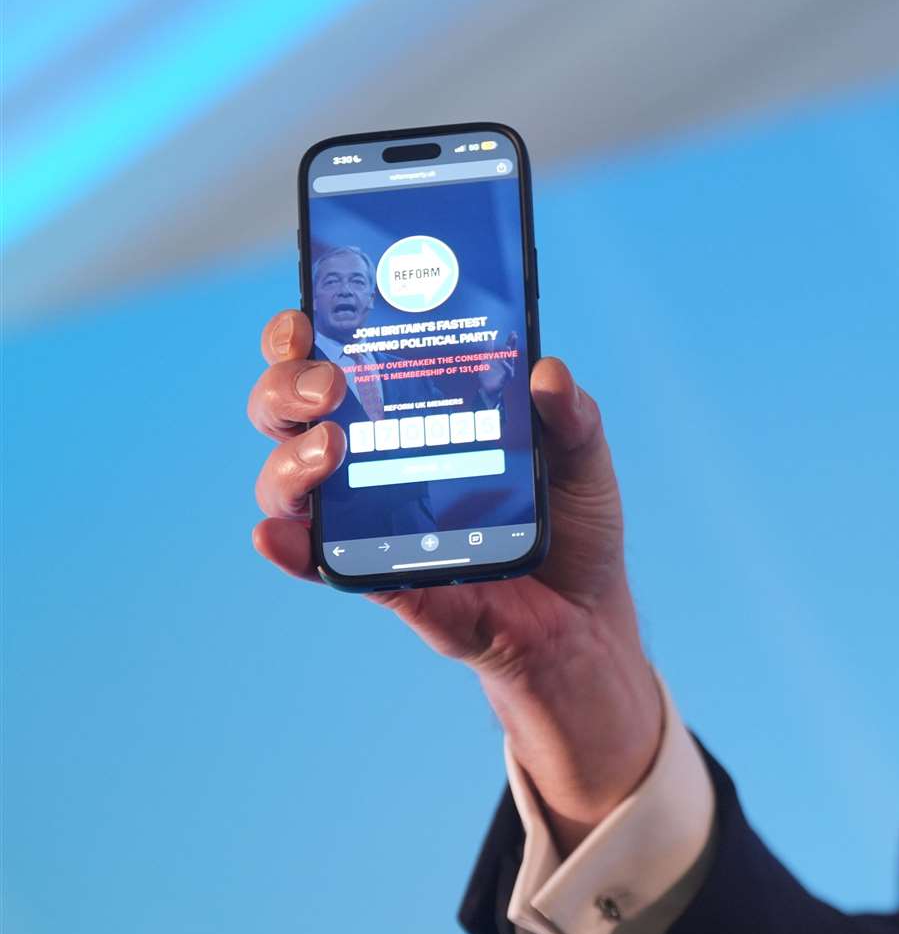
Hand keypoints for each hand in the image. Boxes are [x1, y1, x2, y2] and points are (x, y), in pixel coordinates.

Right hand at [247, 309, 661, 853]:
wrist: (585, 616)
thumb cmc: (570, 521)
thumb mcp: (584, 458)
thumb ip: (571, 415)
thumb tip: (547, 373)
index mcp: (412, 411)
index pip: (334, 359)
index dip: (302, 334)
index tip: (306, 318)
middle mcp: (375, 459)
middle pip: (290, 411)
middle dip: (288, 388)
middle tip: (332, 386)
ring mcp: (370, 520)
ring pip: (289, 483)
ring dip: (290, 461)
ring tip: (333, 452)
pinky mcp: (384, 579)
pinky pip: (323, 563)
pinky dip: (293, 548)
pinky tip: (279, 536)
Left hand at [478, 331, 518, 394]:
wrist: (486, 389)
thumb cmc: (488, 374)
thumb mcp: (486, 359)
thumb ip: (489, 348)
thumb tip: (489, 337)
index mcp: (503, 359)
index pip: (508, 348)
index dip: (511, 340)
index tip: (513, 332)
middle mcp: (507, 365)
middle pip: (510, 353)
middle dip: (512, 344)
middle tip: (514, 335)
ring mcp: (507, 372)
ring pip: (510, 362)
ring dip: (509, 354)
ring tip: (507, 346)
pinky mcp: (505, 380)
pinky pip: (507, 372)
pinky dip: (505, 367)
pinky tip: (502, 361)